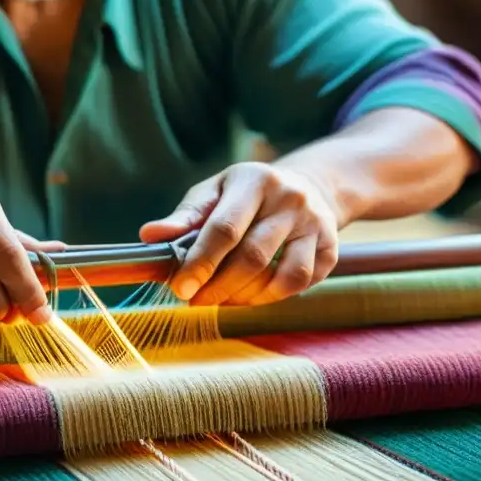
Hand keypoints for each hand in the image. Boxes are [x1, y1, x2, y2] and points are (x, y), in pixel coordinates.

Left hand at [139, 162, 338, 305]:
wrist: (307, 187)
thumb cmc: (247, 195)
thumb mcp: (214, 192)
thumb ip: (185, 217)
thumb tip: (150, 236)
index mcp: (255, 180)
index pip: (225, 228)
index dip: (200, 262)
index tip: (180, 288)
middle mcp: (290, 199)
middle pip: (253, 256)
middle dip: (219, 286)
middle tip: (196, 300)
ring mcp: (315, 224)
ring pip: (283, 275)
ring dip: (247, 296)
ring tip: (223, 299)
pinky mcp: (331, 247)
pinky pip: (302, 284)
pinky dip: (272, 297)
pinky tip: (252, 295)